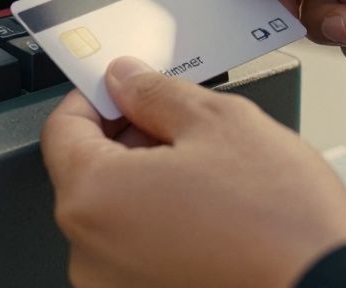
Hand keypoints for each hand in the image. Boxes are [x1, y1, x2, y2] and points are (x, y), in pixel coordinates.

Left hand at [41, 57, 345, 287]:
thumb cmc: (283, 224)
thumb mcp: (220, 123)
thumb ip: (157, 93)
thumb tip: (125, 79)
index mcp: (93, 199)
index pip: (62, 129)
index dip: (95, 97)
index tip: (123, 87)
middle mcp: (89, 254)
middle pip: (89, 175)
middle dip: (130, 141)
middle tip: (183, 125)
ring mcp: (114, 287)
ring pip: (117, 216)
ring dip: (149, 187)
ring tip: (212, 176)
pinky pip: (138, 254)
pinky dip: (163, 230)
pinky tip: (213, 217)